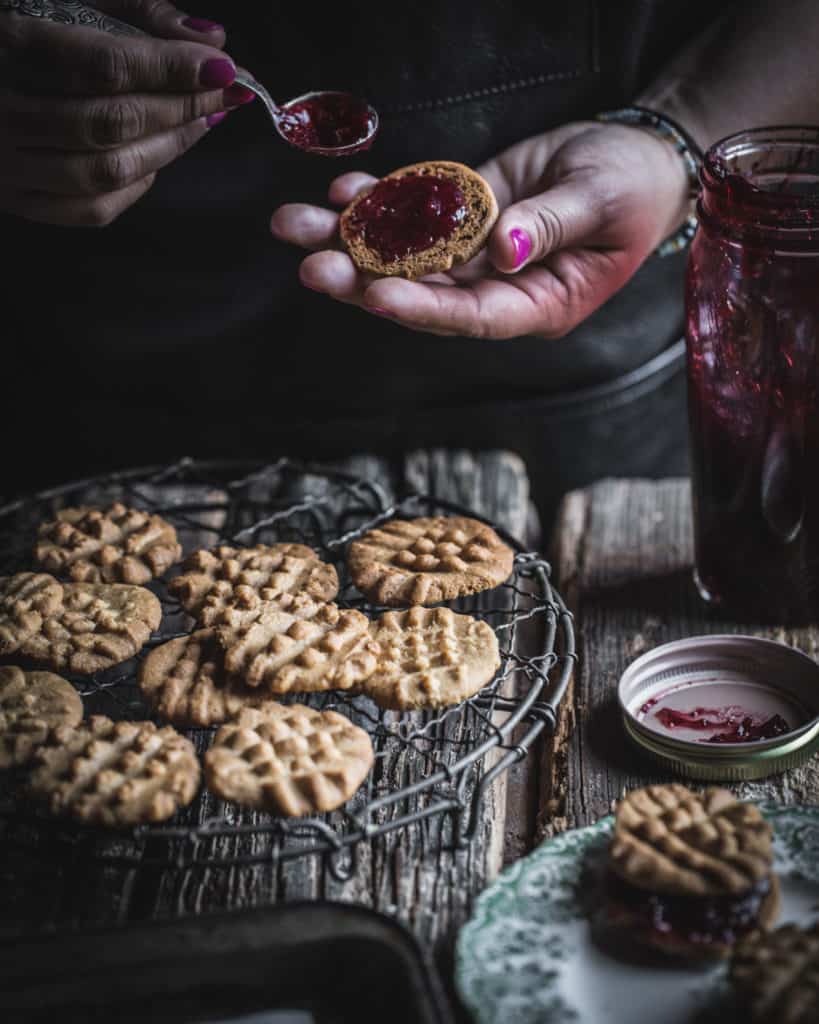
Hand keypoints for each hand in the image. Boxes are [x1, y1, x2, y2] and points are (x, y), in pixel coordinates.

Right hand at [0, 1, 251, 225]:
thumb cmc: (22, 31)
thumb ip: (137, 14)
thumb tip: (210, 39)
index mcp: (7, 42)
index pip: (106, 64)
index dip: (171, 68)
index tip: (222, 67)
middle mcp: (2, 111)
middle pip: (113, 121)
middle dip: (181, 108)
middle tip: (224, 94)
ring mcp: (8, 164)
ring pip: (108, 171)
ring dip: (169, 147)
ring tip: (201, 120)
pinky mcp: (18, 199)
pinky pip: (93, 208)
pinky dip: (137, 184)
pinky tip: (157, 154)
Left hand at [270, 122, 690, 338]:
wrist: (636, 158)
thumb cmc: (634, 188)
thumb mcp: (603, 202)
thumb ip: (551, 225)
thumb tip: (500, 249)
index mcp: (537, 304)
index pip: (472, 316)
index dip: (424, 309)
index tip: (378, 295)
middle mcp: (496, 288)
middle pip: (421, 292)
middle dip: (363, 279)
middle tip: (310, 265)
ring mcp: (474, 253)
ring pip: (403, 255)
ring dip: (348, 241)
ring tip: (293, 225)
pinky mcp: (462, 217)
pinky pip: (412, 215)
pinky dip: (376, 202)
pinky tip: (340, 191)